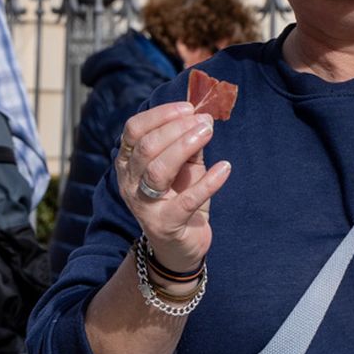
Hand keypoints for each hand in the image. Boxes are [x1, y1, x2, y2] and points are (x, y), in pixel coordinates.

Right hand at [115, 101, 230, 273]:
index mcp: (128, 163)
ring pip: (158, 170)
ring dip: (185, 147)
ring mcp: (143, 206)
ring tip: (208, 134)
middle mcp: (129, 183)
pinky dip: (208, 183)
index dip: (160, 115)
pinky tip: (224, 168)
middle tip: (205, 122)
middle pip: (147, 147)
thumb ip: (190, 143)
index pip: (134, 130)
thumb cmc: (179, 198)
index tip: (188, 107)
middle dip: (177, 129)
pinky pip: (186, 201)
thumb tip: (204, 117)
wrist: (180, 246)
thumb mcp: (184, 167)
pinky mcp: (165, 225)